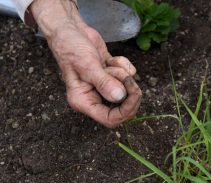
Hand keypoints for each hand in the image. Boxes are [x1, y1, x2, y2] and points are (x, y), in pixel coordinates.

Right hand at [31, 0, 141, 127]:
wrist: (69, 30)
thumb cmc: (70, 48)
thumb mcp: (87, 65)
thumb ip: (103, 82)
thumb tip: (119, 97)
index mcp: (83, 101)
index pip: (110, 119)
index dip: (126, 111)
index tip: (134, 95)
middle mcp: (94, 97)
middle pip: (123, 107)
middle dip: (129, 91)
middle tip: (128, 78)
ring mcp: (103, 87)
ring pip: (126, 89)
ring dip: (122, 74)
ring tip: (107, 63)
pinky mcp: (111, 75)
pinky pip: (128, 75)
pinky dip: (123, 65)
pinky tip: (110, 58)